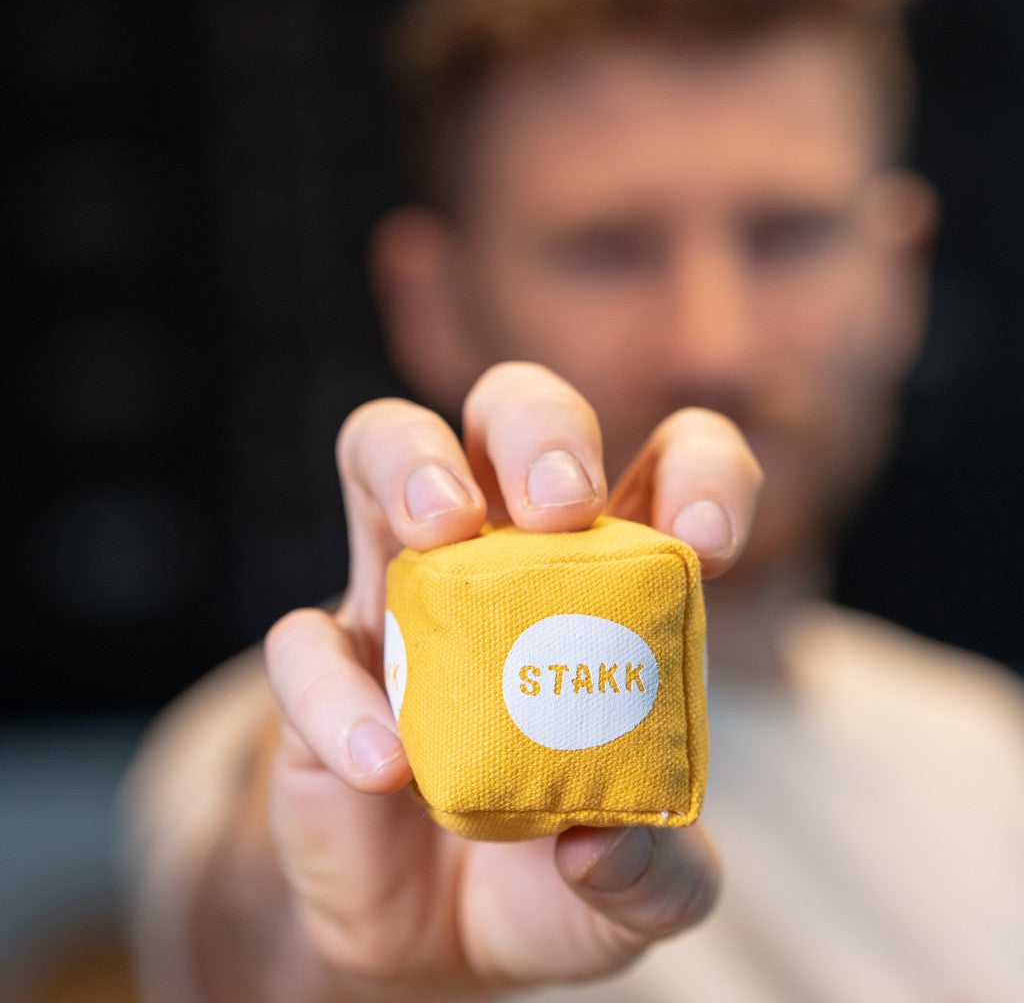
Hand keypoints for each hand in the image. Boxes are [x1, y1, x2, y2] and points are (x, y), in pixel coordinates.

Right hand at [263, 362, 761, 999]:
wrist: (437, 937)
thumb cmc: (556, 873)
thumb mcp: (638, 890)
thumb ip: (653, 873)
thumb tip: (600, 841)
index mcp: (611, 576)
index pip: (668, 463)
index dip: (700, 471)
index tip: (710, 546)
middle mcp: (504, 555)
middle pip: (512, 409)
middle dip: (538, 428)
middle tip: (561, 505)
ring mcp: (405, 594)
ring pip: (383, 448)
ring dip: (412, 462)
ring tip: (442, 526)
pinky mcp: (325, 666)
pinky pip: (303, 644)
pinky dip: (338, 694)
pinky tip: (385, 765)